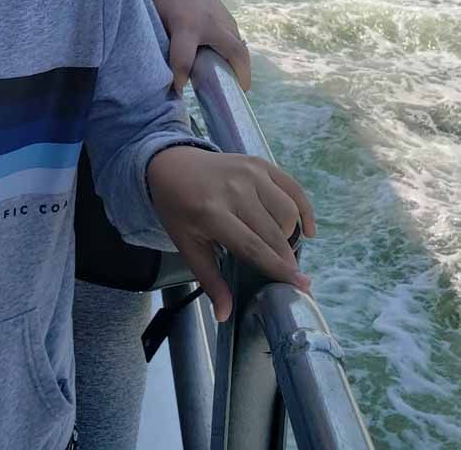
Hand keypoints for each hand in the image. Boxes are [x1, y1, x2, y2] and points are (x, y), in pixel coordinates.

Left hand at [147, 146, 314, 321]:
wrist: (171, 164)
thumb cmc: (178, 208)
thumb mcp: (186, 244)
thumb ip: (209, 279)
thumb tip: (225, 315)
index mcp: (211, 211)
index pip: (253, 246)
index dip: (278, 269)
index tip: (302, 287)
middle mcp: (234, 189)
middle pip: (273, 232)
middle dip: (288, 259)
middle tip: (296, 279)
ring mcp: (249, 172)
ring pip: (287, 211)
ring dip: (289, 235)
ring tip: (278, 248)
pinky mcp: (259, 163)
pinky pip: (292, 188)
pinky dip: (304, 209)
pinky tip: (307, 229)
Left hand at [164, 0, 250, 91]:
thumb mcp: (156, 17)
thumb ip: (162, 44)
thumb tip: (163, 74)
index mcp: (186, 25)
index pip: (184, 58)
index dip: (179, 77)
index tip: (177, 91)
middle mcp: (210, 23)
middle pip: (234, 52)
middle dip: (240, 75)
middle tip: (239, 93)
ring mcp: (223, 19)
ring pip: (240, 47)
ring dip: (241, 67)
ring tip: (234, 87)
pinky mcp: (228, 18)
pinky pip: (236, 41)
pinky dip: (236, 56)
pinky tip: (229, 68)